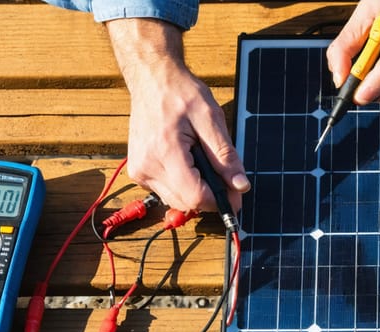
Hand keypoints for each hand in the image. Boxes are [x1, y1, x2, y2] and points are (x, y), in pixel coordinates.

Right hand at [106, 18, 249, 212]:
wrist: (152, 80)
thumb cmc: (180, 93)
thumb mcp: (211, 119)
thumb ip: (226, 156)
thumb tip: (240, 186)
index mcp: (165, 153)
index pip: (196, 196)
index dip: (221, 200)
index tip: (237, 194)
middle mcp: (147, 167)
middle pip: (187, 203)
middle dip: (210, 196)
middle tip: (226, 177)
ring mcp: (140, 171)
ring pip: (177, 201)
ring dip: (196, 191)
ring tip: (204, 162)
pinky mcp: (138, 172)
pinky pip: (166, 191)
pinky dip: (183, 184)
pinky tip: (189, 162)